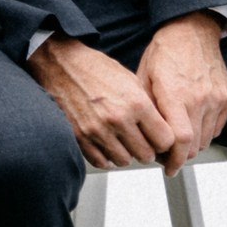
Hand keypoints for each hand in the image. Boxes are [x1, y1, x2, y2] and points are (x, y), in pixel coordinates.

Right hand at [29, 35, 177, 168]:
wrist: (61, 64)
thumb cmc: (96, 69)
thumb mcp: (131, 81)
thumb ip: (148, 108)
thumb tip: (162, 131)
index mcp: (136, 103)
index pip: (165, 140)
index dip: (164, 140)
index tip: (159, 138)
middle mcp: (118, 119)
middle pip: (146, 154)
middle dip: (146, 149)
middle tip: (140, 140)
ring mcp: (97, 129)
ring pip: (124, 161)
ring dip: (126, 154)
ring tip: (121, 141)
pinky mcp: (80, 136)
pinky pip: (101, 161)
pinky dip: (106, 157)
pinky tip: (107, 144)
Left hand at [136, 12, 226, 175]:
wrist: (192, 31)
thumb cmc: (164, 52)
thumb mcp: (143, 77)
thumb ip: (146, 108)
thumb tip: (142, 134)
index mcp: (175, 94)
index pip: (180, 139)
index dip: (173, 158)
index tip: (165, 166)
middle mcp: (199, 99)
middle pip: (194, 145)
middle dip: (179, 156)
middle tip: (166, 156)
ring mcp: (216, 99)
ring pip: (206, 139)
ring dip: (191, 147)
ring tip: (176, 142)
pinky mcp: (226, 98)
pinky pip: (216, 128)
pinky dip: (204, 134)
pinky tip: (190, 127)